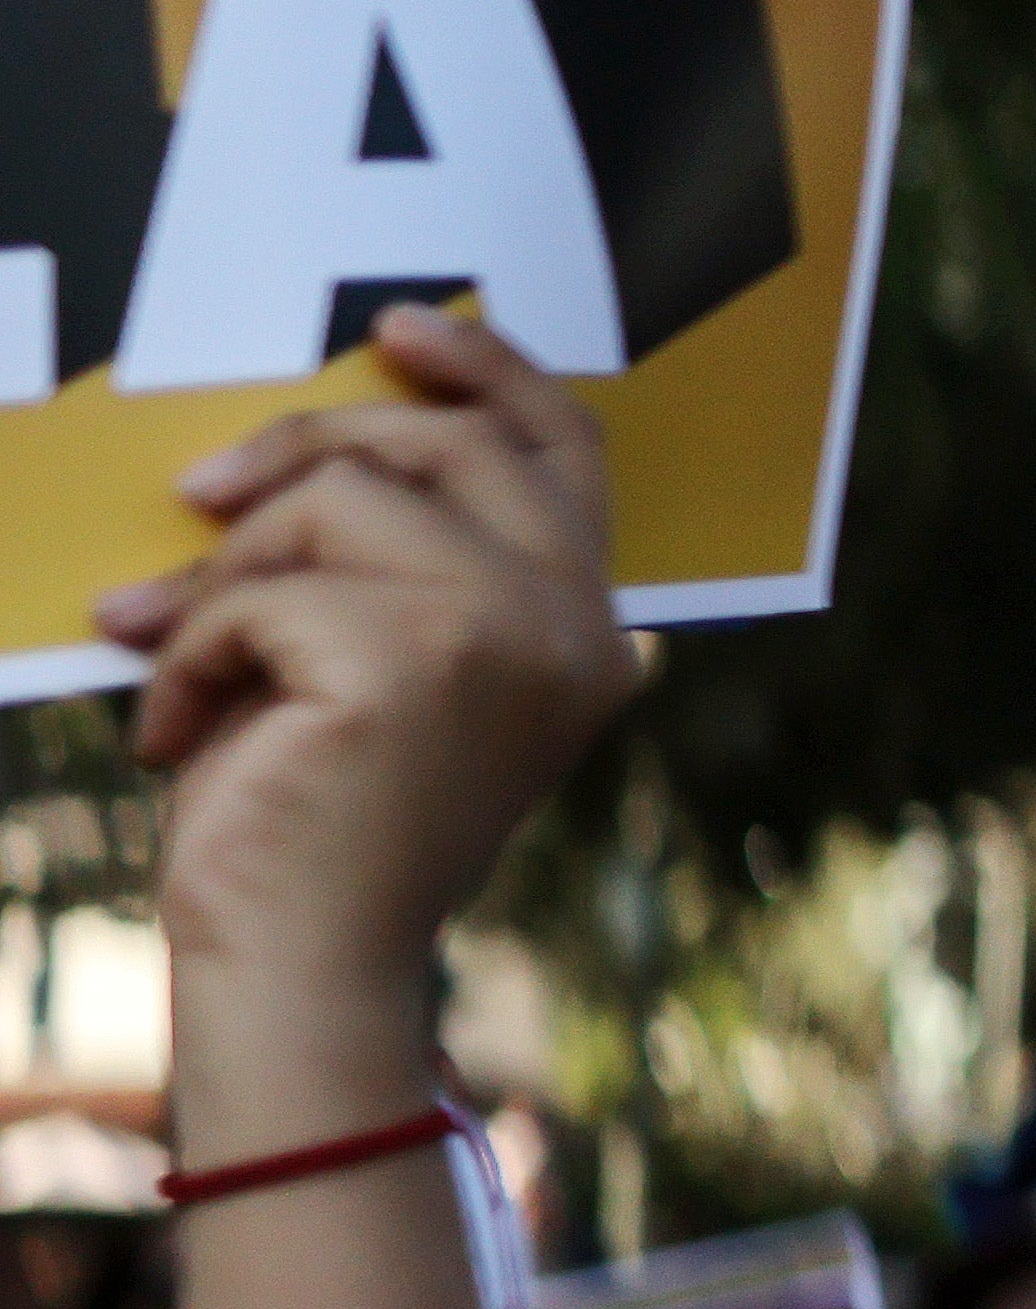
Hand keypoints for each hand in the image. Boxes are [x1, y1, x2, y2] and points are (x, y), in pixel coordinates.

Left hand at [104, 307, 631, 1140]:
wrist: (296, 975)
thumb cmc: (317, 836)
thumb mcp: (374, 674)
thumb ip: (390, 570)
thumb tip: (287, 461)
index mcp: (589, 631)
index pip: (567, 447)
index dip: (488, 370)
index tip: (394, 333)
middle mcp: (577, 623)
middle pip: (447, 444)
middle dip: (301, 447)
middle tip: (195, 496)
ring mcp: (509, 635)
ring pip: (343, 500)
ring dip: (229, 574)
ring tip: (177, 661)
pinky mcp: (415, 658)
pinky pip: (265, 591)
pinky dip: (191, 654)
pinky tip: (174, 736)